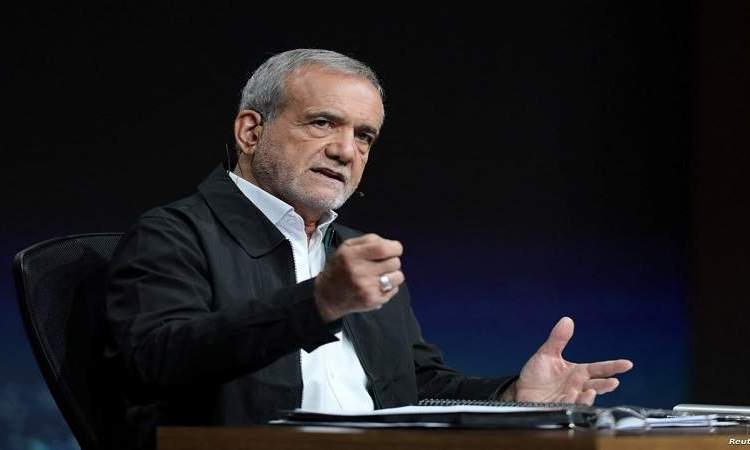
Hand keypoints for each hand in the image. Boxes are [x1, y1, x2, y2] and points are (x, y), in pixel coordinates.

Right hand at [314, 233, 403, 321]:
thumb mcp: (347, 247)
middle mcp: (359, 272)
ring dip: (393, 275)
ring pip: (398, 277)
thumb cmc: (340, 267)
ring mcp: (367, 288)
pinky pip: (394, 290)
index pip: (384, 249)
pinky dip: (390, 287)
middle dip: (392, 261)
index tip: (393, 249)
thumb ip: (369, 240)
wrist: (327, 296)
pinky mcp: (373, 301)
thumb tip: (391, 244)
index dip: (395, 247)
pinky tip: (377, 286)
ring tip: (382, 275)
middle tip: (382, 264)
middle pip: (394, 262)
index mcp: (352, 255)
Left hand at [508, 317, 632, 404]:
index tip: (627, 364)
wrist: (521, 392)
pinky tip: (576, 397)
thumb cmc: (536, 375)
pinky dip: (576, 403)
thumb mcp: (546, 354)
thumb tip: (567, 320)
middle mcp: (577, 386)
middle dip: (606, 385)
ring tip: (592, 390)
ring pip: (586, 398)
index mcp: (577, 372)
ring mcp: (571, 398)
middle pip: (597, 385)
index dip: (613, 366)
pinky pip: (571, 407)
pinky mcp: (561, 408)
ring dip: (590, 395)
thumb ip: (558, 339)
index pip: (599, 369)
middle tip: (614, 382)